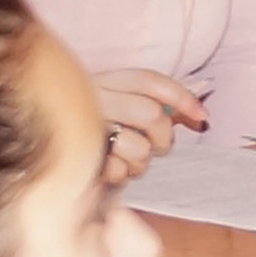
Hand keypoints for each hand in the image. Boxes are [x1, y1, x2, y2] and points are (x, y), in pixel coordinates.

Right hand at [88, 68, 205, 186]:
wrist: (53, 155)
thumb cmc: (102, 131)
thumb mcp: (127, 109)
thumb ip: (165, 108)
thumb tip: (201, 118)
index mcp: (106, 82)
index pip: (149, 81)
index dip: (181, 97)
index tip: (202, 117)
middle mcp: (93, 99)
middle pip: (151, 115)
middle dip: (163, 137)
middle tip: (155, 147)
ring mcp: (84, 128)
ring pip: (139, 147)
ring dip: (139, 161)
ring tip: (126, 160)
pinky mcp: (79, 158)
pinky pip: (117, 171)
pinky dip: (120, 175)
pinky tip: (110, 169)